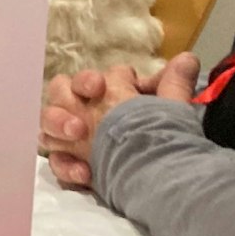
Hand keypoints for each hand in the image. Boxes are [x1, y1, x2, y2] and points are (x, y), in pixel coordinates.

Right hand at [39, 53, 198, 188]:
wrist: (162, 177)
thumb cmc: (161, 134)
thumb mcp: (171, 108)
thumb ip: (174, 83)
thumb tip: (188, 59)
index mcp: (103, 94)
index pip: (84, 79)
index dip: (88, 81)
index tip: (100, 87)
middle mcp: (83, 112)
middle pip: (57, 95)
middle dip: (64, 101)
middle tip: (81, 117)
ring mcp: (73, 141)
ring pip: (46, 126)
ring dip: (57, 127)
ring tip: (77, 136)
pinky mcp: (71, 166)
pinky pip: (56, 162)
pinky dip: (67, 166)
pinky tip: (86, 173)